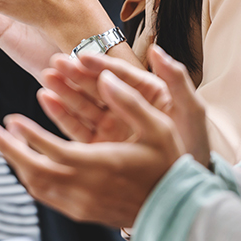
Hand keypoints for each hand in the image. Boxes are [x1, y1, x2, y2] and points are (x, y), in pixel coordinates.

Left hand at [0, 68, 186, 227]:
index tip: (10, 118)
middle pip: (33, 169)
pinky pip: (46, 197)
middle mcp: (85, 188)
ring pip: (36, 186)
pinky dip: (31, 178)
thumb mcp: (159, 126)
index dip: (28, 135)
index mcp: (100, 165)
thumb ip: (130, 101)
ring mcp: (81, 204)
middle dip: (7, 148)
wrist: (178, 209)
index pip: (52, 150)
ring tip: (2, 141)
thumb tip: (105, 77)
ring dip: (16, 162)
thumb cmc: (169, 164)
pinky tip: (25, 162)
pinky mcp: (82, 212)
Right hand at [43, 46, 211, 165]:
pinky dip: (62, 114)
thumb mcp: (191, 112)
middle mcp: (128, 107)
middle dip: (76, 74)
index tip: (81, 56)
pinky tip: (47, 100)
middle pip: (98, 87)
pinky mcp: (100, 146)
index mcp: (150, 94)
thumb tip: (155, 50)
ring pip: (84, 104)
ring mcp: (113, 127)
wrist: (186, 190)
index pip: (121, 75)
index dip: (100, 65)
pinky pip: (78, 127)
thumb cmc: (194, 149)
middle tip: (56, 63)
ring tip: (46, 78)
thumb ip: (176, 80)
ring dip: (64, 90)